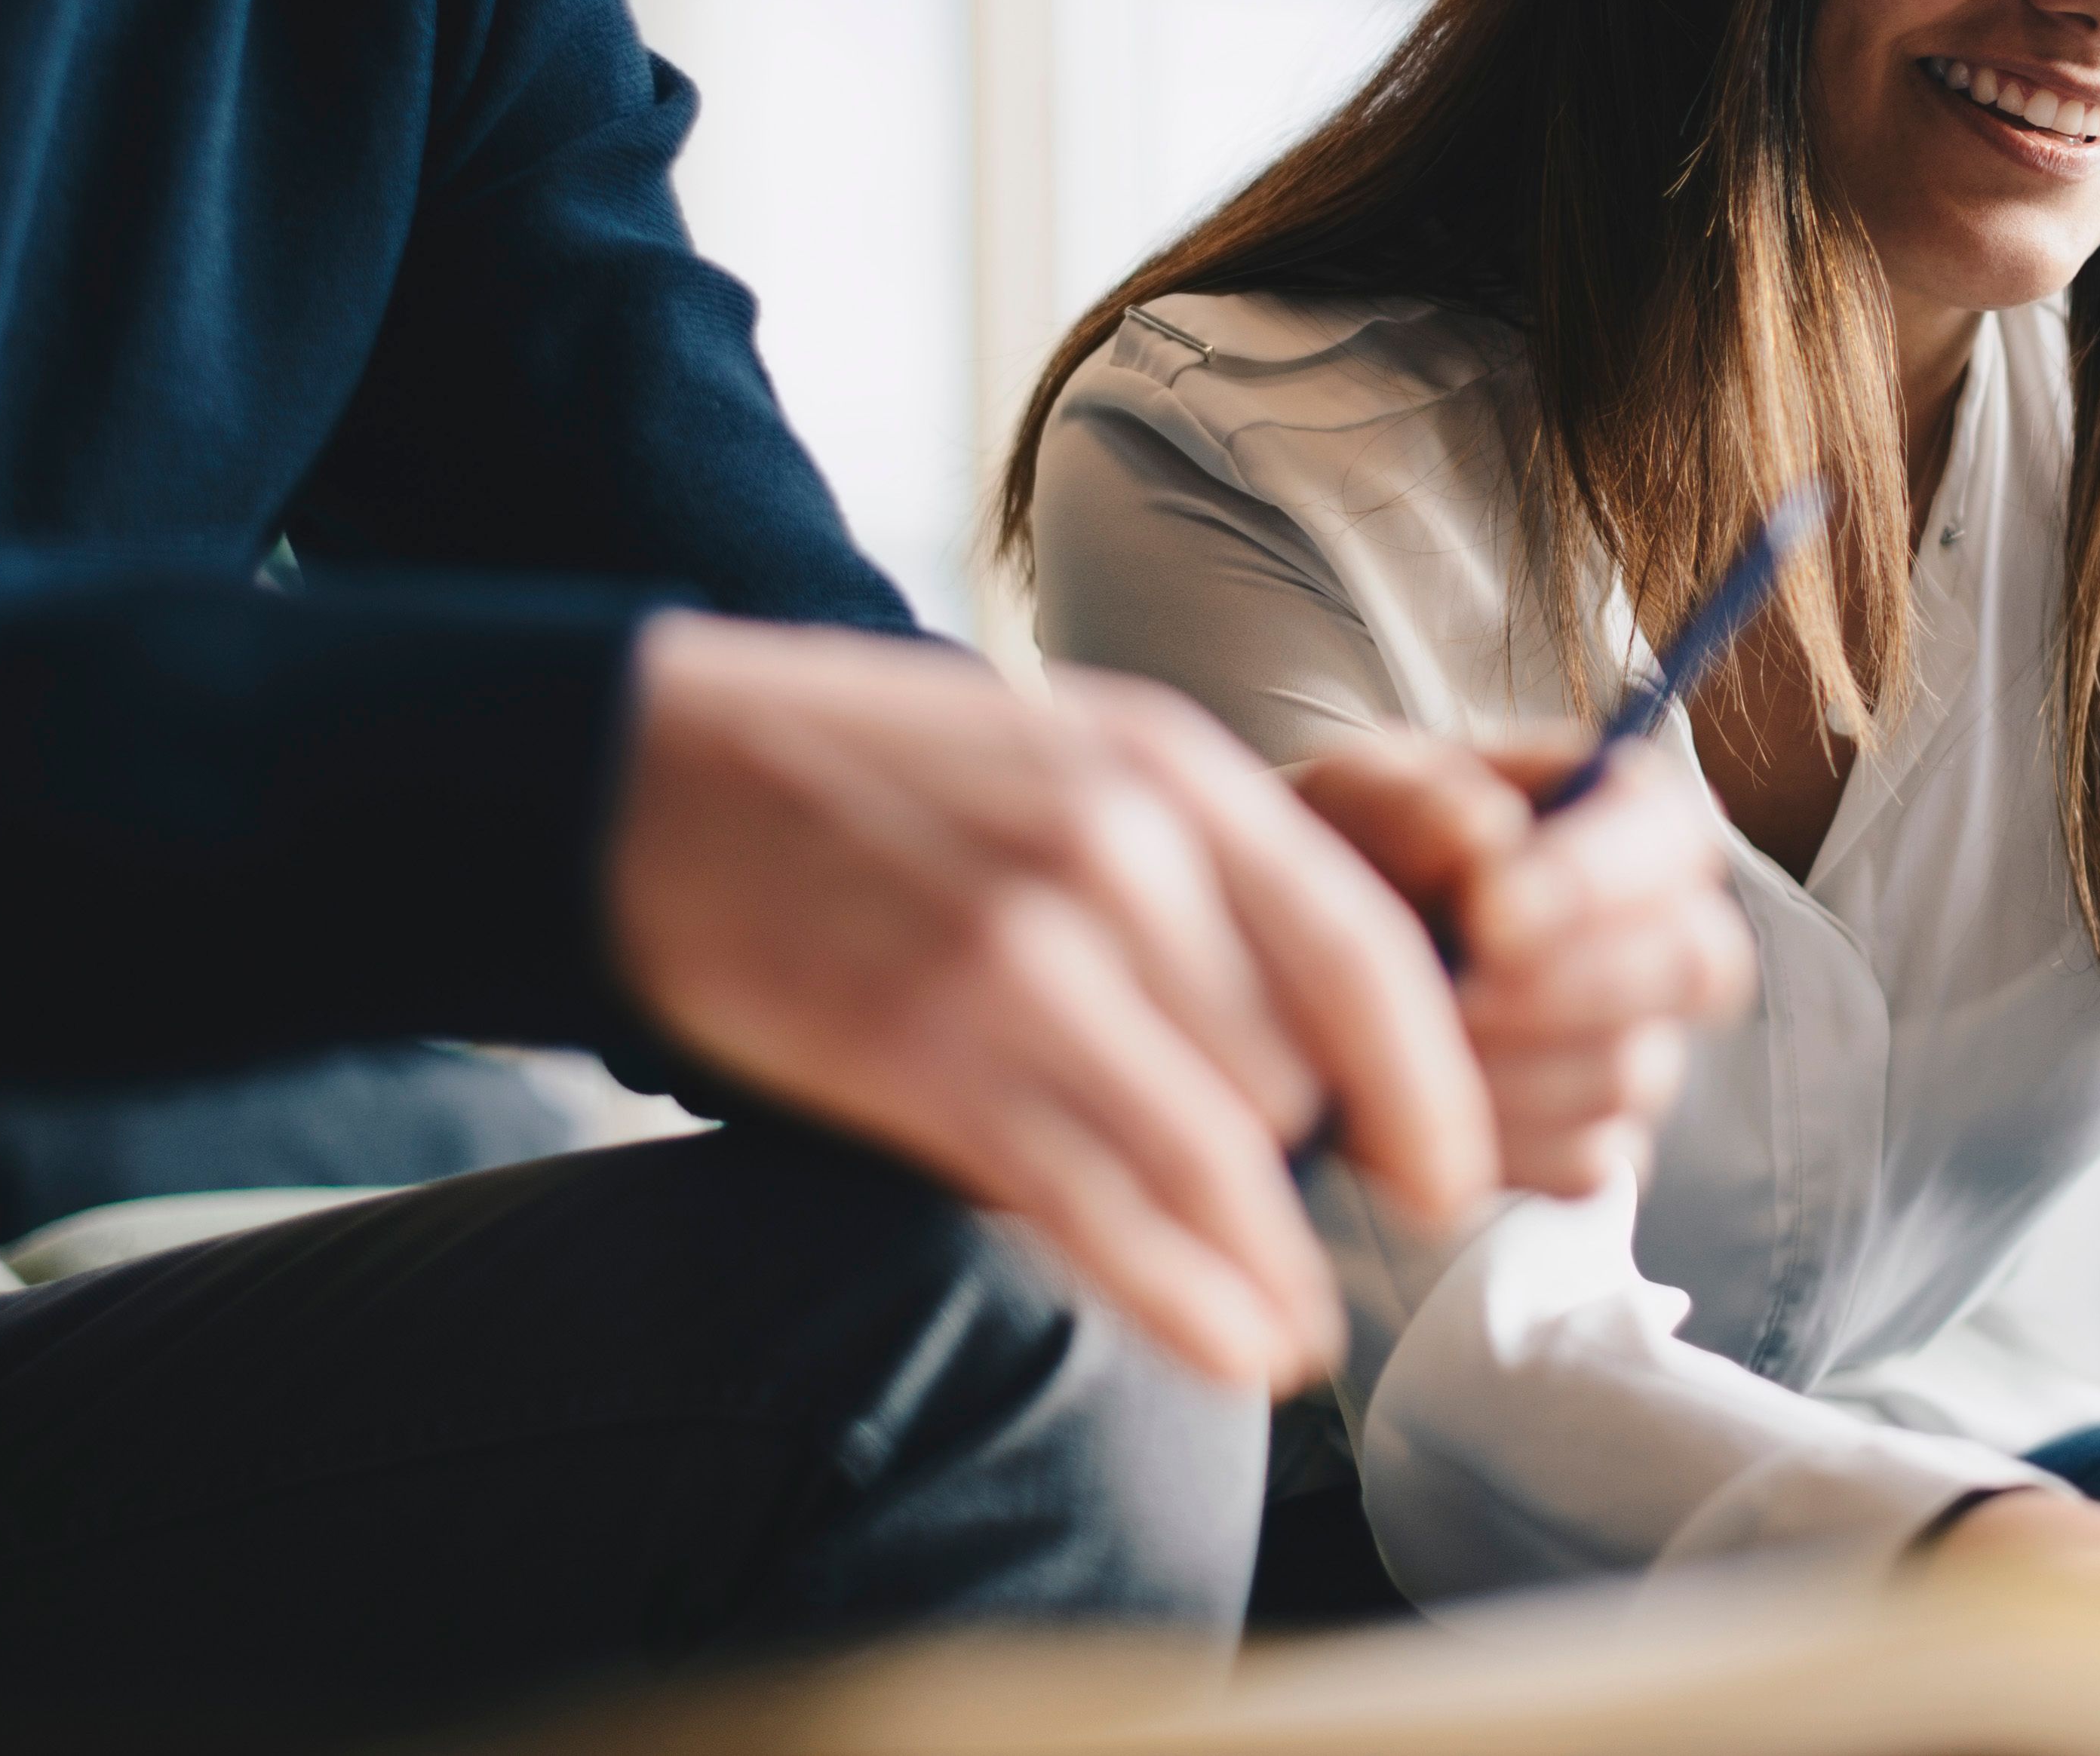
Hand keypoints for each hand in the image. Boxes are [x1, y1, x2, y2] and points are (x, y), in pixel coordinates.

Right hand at [604, 617, 1492, 1391]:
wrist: (649, 767)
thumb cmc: (871, 771)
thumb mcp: (1064, 754)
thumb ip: (1190, 870)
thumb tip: (1309, 1035)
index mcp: (1164, 770)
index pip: (1358, 949)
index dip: (1429, 1082)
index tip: (1450, 1173)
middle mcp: (1114, 858)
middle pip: (1289, 1070)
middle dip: (1307, 1170)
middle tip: (1311, 1232)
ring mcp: (1021, 961)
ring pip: (1212, 1156)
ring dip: (1265, 1263)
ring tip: (1290, 1333)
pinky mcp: (927, 1057)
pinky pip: (1098, 1209)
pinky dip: (1183, 1297)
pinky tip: (1231, 1345)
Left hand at [1282, 733, 1755, 1193]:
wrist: (1301, 963)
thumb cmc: (1349, 851)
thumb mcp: (1352, 794)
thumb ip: (1411, 802)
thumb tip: (1485, 835)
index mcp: (1622, 815)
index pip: (1677, 836)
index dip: (1599, 880)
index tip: (1488, 913)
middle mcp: (1656, 932)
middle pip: (1693, 964)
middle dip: (1564, 987)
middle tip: (1454, 992)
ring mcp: (1636, 1047)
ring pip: (1633, 1073)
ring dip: (1511, 1067)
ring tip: (1418, 1041)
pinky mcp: (1595, 1144)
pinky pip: (1586, 1162)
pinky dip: (1499, 1143)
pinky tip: (1430, 1106)